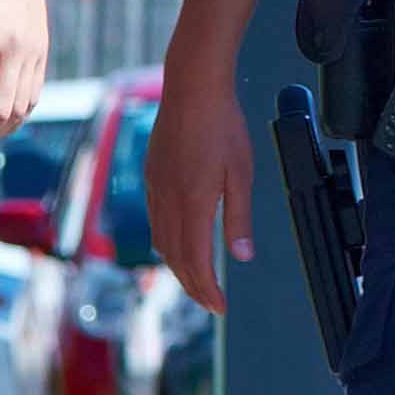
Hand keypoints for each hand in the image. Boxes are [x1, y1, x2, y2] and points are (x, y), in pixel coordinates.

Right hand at [148, 75, 258, 312]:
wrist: (192, 87)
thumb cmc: (223, 126)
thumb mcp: (242, 174)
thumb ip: (239, 218)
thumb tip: (241, 257)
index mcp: (193, 203)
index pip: (195, 261)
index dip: (206, 289)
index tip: (219, 308)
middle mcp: (168, 201)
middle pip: (175, 258)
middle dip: (192, 285)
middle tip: (210, 303)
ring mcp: (156, 188)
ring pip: (161, 242)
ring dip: (178, 266)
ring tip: (197, 280)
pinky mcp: (152, 176)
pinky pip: (155, 221)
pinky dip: (168, 243)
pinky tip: (179, 244)